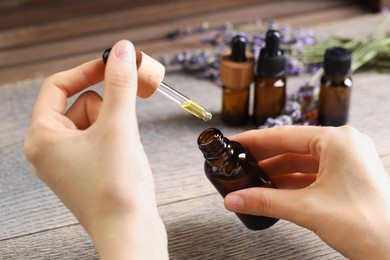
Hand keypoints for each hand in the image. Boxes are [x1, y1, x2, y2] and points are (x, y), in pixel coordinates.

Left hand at [24, 40, 167, 258]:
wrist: (130, 231)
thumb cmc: (116, 189)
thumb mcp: (119, 126)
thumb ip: (120, 83)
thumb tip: (122, 50)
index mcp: (42, 137)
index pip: (58, 85)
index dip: (87, 70)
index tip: (114, 63)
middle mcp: (49, 148)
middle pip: (80, 103)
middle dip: (107, 107)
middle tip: (126, 115)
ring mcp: (68, 160)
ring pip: (94, 120)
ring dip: (115, 123)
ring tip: (125, 146)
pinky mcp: (86, 168)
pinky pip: (100, 137)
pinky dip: (117, 137)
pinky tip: (125, 156)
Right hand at [224, 126, 389, 258]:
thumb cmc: (369, 226)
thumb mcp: (307, 209)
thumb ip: (265, 202)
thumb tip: (234, 199)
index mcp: (338, 141)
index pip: (285, 135)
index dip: (256, 140)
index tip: (236, 142)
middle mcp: (344, 145)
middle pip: (292, 147)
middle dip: (265, 157)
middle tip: (239, 161)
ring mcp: (347, 161)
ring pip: (302, 162)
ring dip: (277, 172)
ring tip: (251, 179)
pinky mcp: (347, 177)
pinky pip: (312, 174)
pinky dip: (292, 182)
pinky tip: (273, 189)